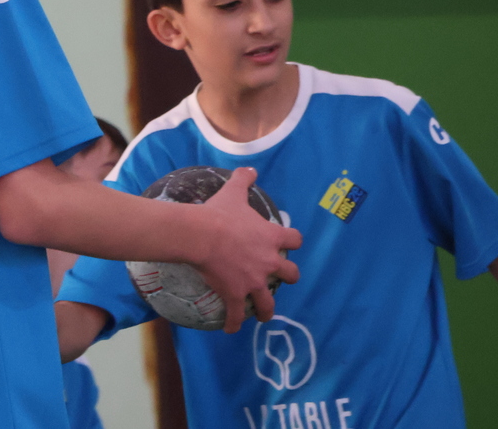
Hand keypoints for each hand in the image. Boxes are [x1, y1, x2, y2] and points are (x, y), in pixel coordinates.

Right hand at [194, 167, 301, 332]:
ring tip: (264, 314)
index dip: (292, 242)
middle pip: (291, 275)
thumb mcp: (233, 193)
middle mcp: (268, 262)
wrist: (202, 235)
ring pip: (268, 303)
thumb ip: (244, 180)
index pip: (295, 240)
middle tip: (279, 278)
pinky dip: (235, 323)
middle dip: (288, 277)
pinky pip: (237, 315)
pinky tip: (232, 329)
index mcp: (271, 238)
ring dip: (267, 310)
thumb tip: (250, 168)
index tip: (288, 243)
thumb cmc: (219, 214)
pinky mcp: (236, 294)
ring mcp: (253, 281)